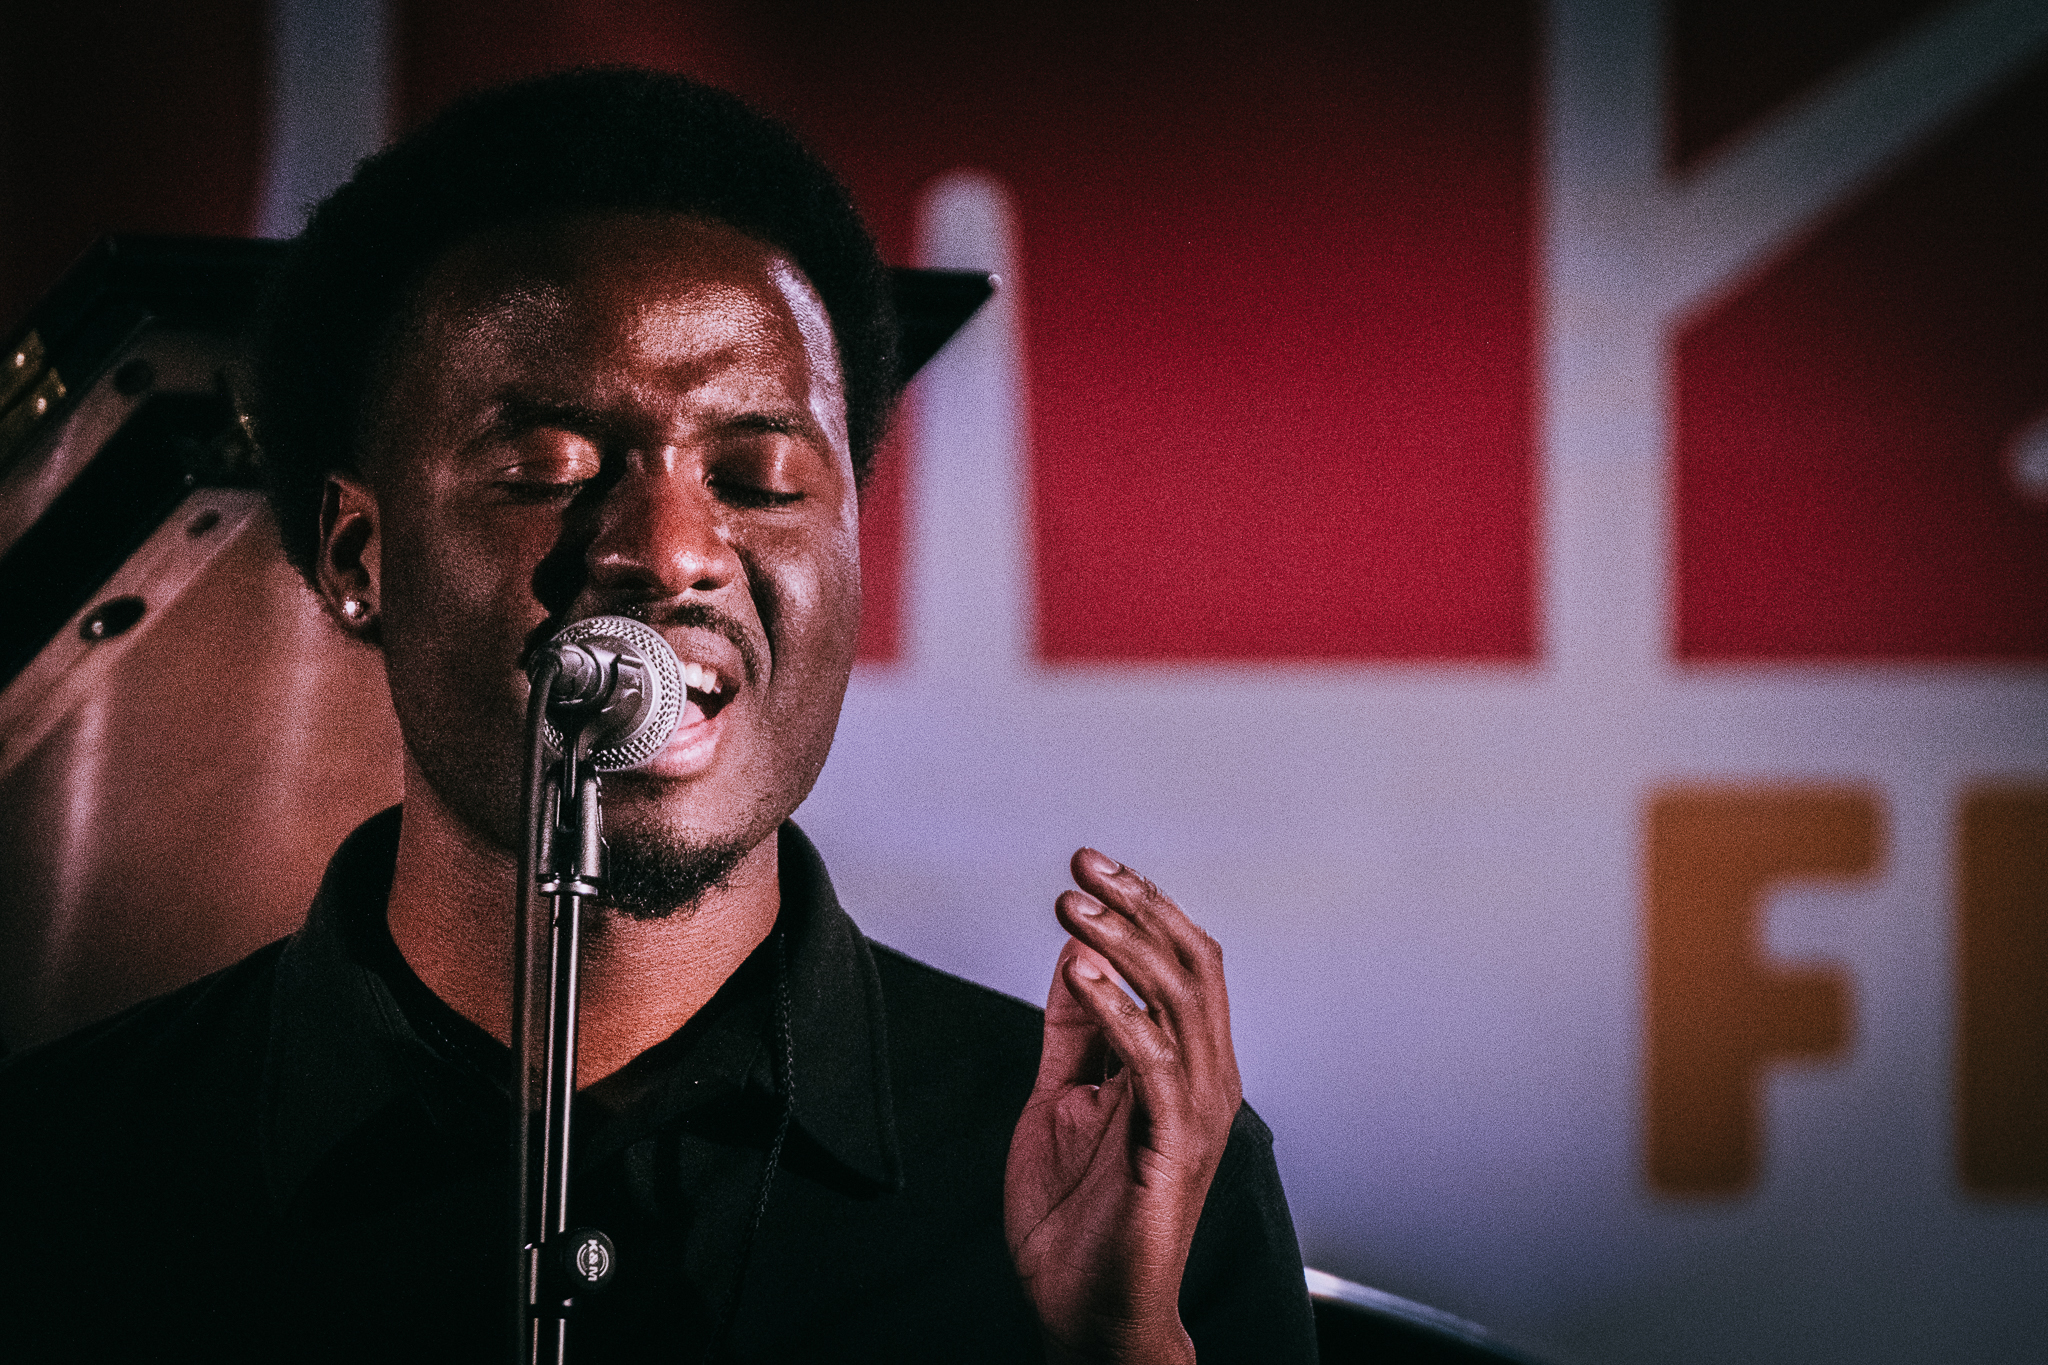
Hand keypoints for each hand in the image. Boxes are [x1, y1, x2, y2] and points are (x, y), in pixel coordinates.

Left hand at [1004, 849, 1242, 1364]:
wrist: (1086, 1311)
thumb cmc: (1079, 1217)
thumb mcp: (1062, 1099)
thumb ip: (1073, 1034)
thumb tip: (1073, 959)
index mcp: (1184, 1065)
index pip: (1182, 962)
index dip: (1142, 905)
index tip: (1091, 864)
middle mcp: (1205, 1080)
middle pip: (1192, 965)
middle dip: (1138, 905)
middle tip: (1084, 866)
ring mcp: (1197, 1113)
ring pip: (1183, 1000)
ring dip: (1125, 945)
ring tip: (1076, 909)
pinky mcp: (1176, 1147)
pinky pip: (1155, 1064)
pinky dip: (1120, 1011)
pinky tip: (1082, 975)